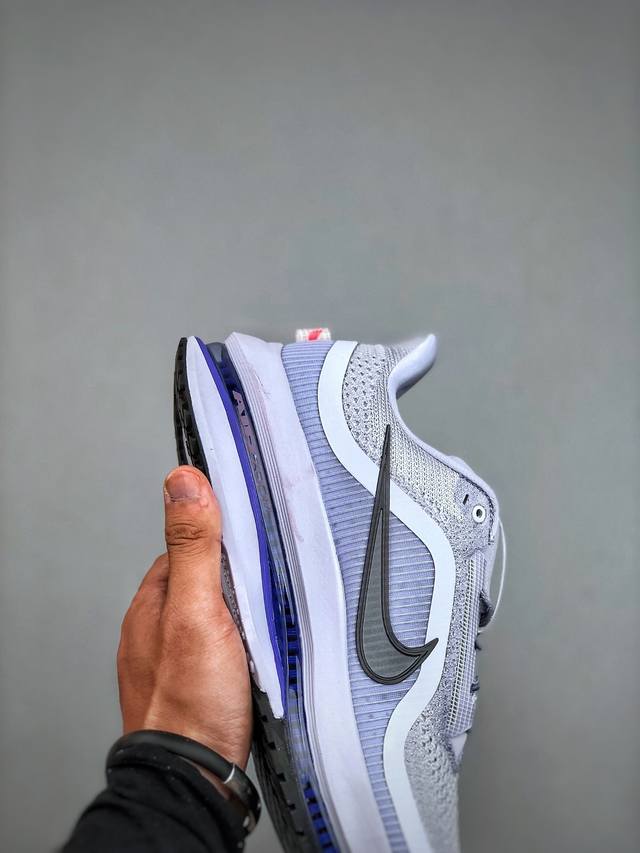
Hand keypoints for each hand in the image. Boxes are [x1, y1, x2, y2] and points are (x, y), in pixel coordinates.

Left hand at [117, 466, 251, 767]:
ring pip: (217, 614)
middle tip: (265, 584)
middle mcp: (159, 627)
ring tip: (268, 619)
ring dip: (242, 612)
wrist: (196, 778)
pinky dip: (243, 641)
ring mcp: (177, 656)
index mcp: (154, 602)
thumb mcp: (197, 611)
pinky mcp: (199, 680)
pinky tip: (260, 652)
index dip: (222, 536)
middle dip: (237, 577)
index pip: (190, 545)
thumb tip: (182, 484)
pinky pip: (225, 644)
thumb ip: (195, 548)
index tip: (250, 532)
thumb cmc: (190, 703)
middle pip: (205, 579)